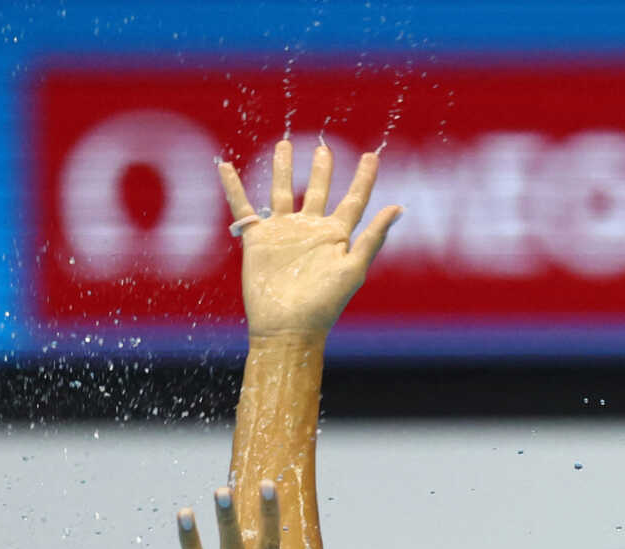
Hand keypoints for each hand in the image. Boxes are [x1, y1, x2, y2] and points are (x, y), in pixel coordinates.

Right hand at [218, 141, 402, 339]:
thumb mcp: (353, 269)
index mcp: (336, 236)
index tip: (371, 156)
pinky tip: (227, 166)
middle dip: (322, 170)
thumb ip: (373, 237)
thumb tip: (398, 207)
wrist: (287, 327)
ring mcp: (283, 232)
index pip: (354, 200)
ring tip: (284, 145)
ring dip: (283, 169)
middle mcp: (311, 230)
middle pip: (318, 191)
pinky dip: (233, 187)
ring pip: (283, 192)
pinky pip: (243, 207)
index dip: (364, 178)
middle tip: (324, 149)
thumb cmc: (324, 304)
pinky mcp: (258, 239)